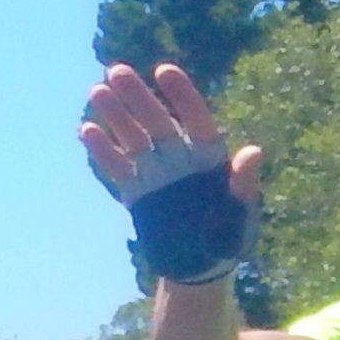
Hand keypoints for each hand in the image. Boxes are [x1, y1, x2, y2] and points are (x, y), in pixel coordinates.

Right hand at [80, 63, 265, 282]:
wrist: (200, 269)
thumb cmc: (228, 240)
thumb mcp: (240, 213)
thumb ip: (244, 183)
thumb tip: (253, 151)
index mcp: (210, 158)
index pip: (195, 119)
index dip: (181, 95)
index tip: (163, 70)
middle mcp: (181, 159)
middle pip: (158, 123)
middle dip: (138, 97)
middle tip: (116, 71)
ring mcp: (157, 174)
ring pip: (134, 138)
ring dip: (116, 116)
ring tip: (96, 91)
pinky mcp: (137, 192)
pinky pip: (119, 167)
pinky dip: (103, 151)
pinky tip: (86, 130)